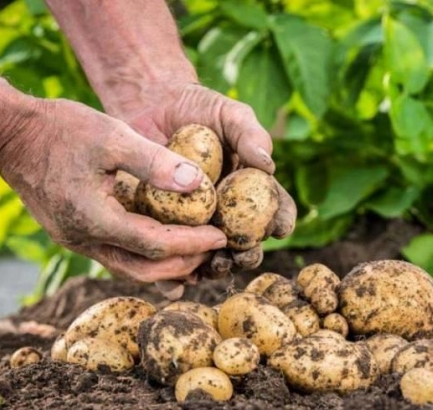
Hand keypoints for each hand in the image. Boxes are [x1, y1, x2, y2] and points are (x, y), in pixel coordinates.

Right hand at [0, 97, 226, 281]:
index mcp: (94, 219)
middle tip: (214, 249)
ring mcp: (75, 240)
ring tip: (198, 254)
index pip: (156, 245)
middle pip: (145, 270)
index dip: (193, 244)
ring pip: (130, 269)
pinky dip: (146, 257)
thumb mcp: (112, 136)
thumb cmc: (60, 128)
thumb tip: (199, 184)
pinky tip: (166, 248)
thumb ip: (155, 162)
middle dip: (184, 263)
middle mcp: (83, 239)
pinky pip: (117, 256)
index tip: (222, 237)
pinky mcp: (74, 234)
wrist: (11, 132)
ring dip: (166, 266)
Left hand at [117, 82, 296, 293]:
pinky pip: (172, 255)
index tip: (279, 228)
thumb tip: (268, 166)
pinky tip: (176, 280)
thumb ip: (251, 136)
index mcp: (252, 191)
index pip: (276, 211)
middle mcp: (228, 213)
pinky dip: (175, 273)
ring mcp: (197, 223)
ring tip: (210, 266)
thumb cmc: (199, 108)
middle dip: (247, 255)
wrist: (151, 106)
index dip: (281, 222)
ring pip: (211, 257)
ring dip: (214, 267)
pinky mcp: (164, 227)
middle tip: (242, 253)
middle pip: (246, 243)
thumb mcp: (230, 114)